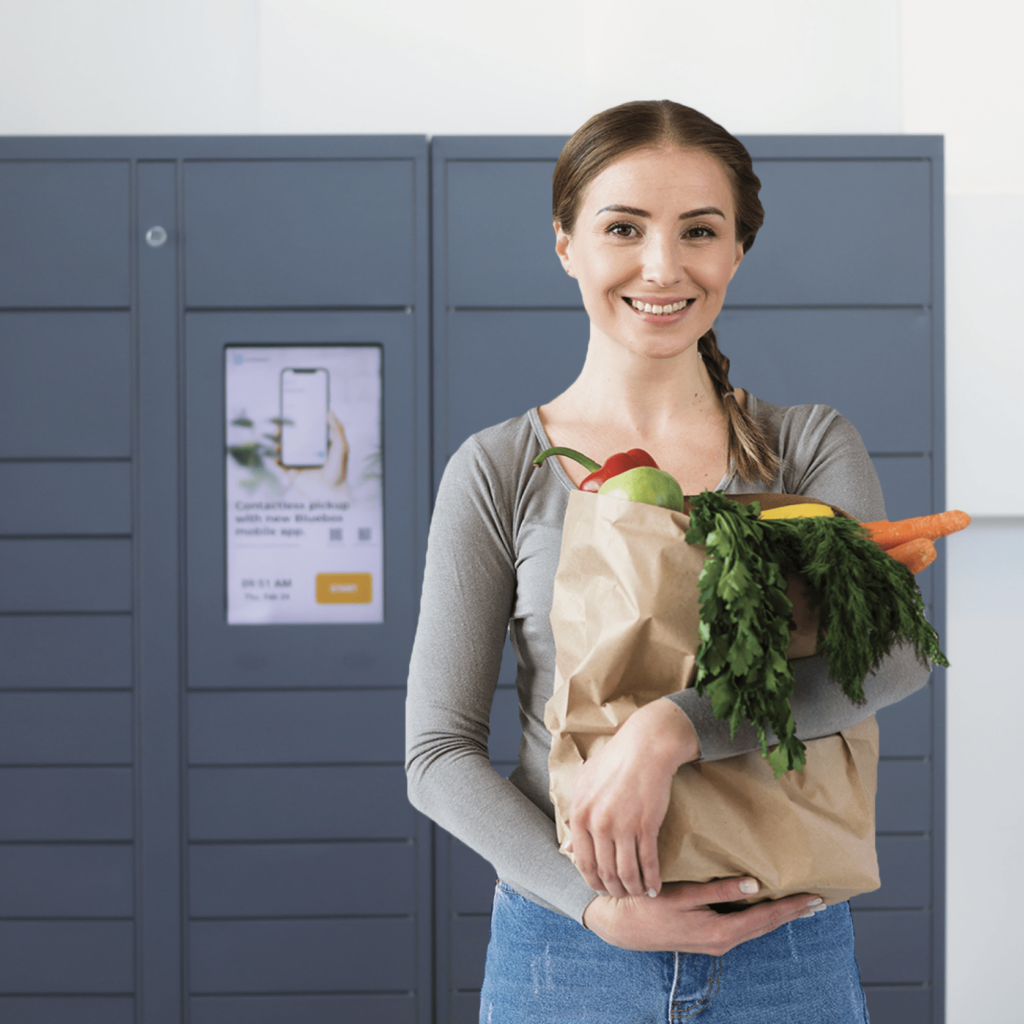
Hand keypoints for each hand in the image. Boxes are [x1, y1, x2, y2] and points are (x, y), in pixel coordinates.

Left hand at [568, 699, 698, 897]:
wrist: (645, 746)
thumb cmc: (614, 761)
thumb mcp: (586, 783)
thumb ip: (577, 815)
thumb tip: (568, 848)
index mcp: (579, 814)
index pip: (583, 861)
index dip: (592, 881)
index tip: (602, 887)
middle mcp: (597, 823)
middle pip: (604, 871)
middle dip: (613, 889)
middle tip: (621, 895)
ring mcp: (622, 825)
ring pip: (626, 872)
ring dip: (633, 888)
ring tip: (639, 893)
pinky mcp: (647, 825)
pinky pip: (648, 862)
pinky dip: (651, 880)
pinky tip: (654, 887)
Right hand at [582, 877, 825, 954]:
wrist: (620, 925)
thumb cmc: (649, 906)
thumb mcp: (683, 895)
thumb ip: (719, 890)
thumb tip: (754, 885)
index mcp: (720, 932)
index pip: (765, 918)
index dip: (791, 907)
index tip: (814, 897)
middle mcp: (721, 942)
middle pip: (765, 926)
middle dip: (791, 914)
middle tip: (817, 902)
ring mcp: (714, 942)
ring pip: (754, 929)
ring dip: (777, 917)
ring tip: (798, 906)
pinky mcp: (705, 938)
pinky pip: (741, 928)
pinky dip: (759, 919)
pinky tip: (762, 909)